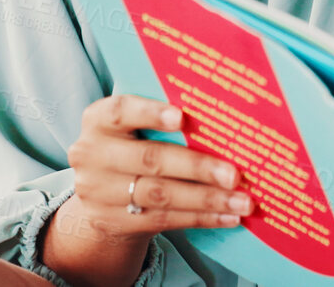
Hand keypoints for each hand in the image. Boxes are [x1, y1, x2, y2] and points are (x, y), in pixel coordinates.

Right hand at [65, 93, 254, 239]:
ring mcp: (98, 192)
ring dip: (207, 199)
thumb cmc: (133, 146)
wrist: (100, 194)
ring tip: (242, 202)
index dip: (150, 113)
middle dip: (197, 167)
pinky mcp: (112, 222)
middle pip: (150, 159)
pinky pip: (162, 220)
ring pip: (160, 195)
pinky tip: (228, 216)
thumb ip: (162, 119)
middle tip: (234, 175)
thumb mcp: (133, 127)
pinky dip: (200, 218)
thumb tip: (222, 119)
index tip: (182, 117)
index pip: (120, 111)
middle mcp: (92, 155)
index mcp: (98, 120)